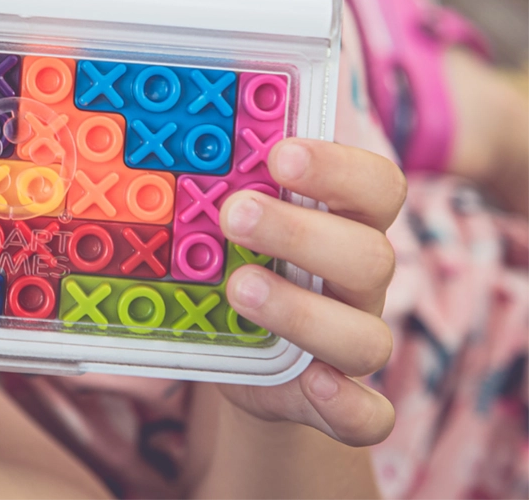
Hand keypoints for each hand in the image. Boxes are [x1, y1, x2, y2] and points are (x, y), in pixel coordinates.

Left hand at [215, 138, 405, 445]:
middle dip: (300, 233)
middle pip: (369, 255)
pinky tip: (314, 384)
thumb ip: (227, 179)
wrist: (242, 344)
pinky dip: (349, 405)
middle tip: (234, 214)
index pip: (377, 184)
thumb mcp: (234, 213)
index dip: (337, 167)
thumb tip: (172, 133)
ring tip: (238, 288)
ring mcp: (352, 337)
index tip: (278, 154)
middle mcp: (359, 277)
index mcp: (347, 219)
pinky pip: (369, 415)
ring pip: (366, 337)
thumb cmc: (242, 253)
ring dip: (302, 311)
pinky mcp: (333, 398)